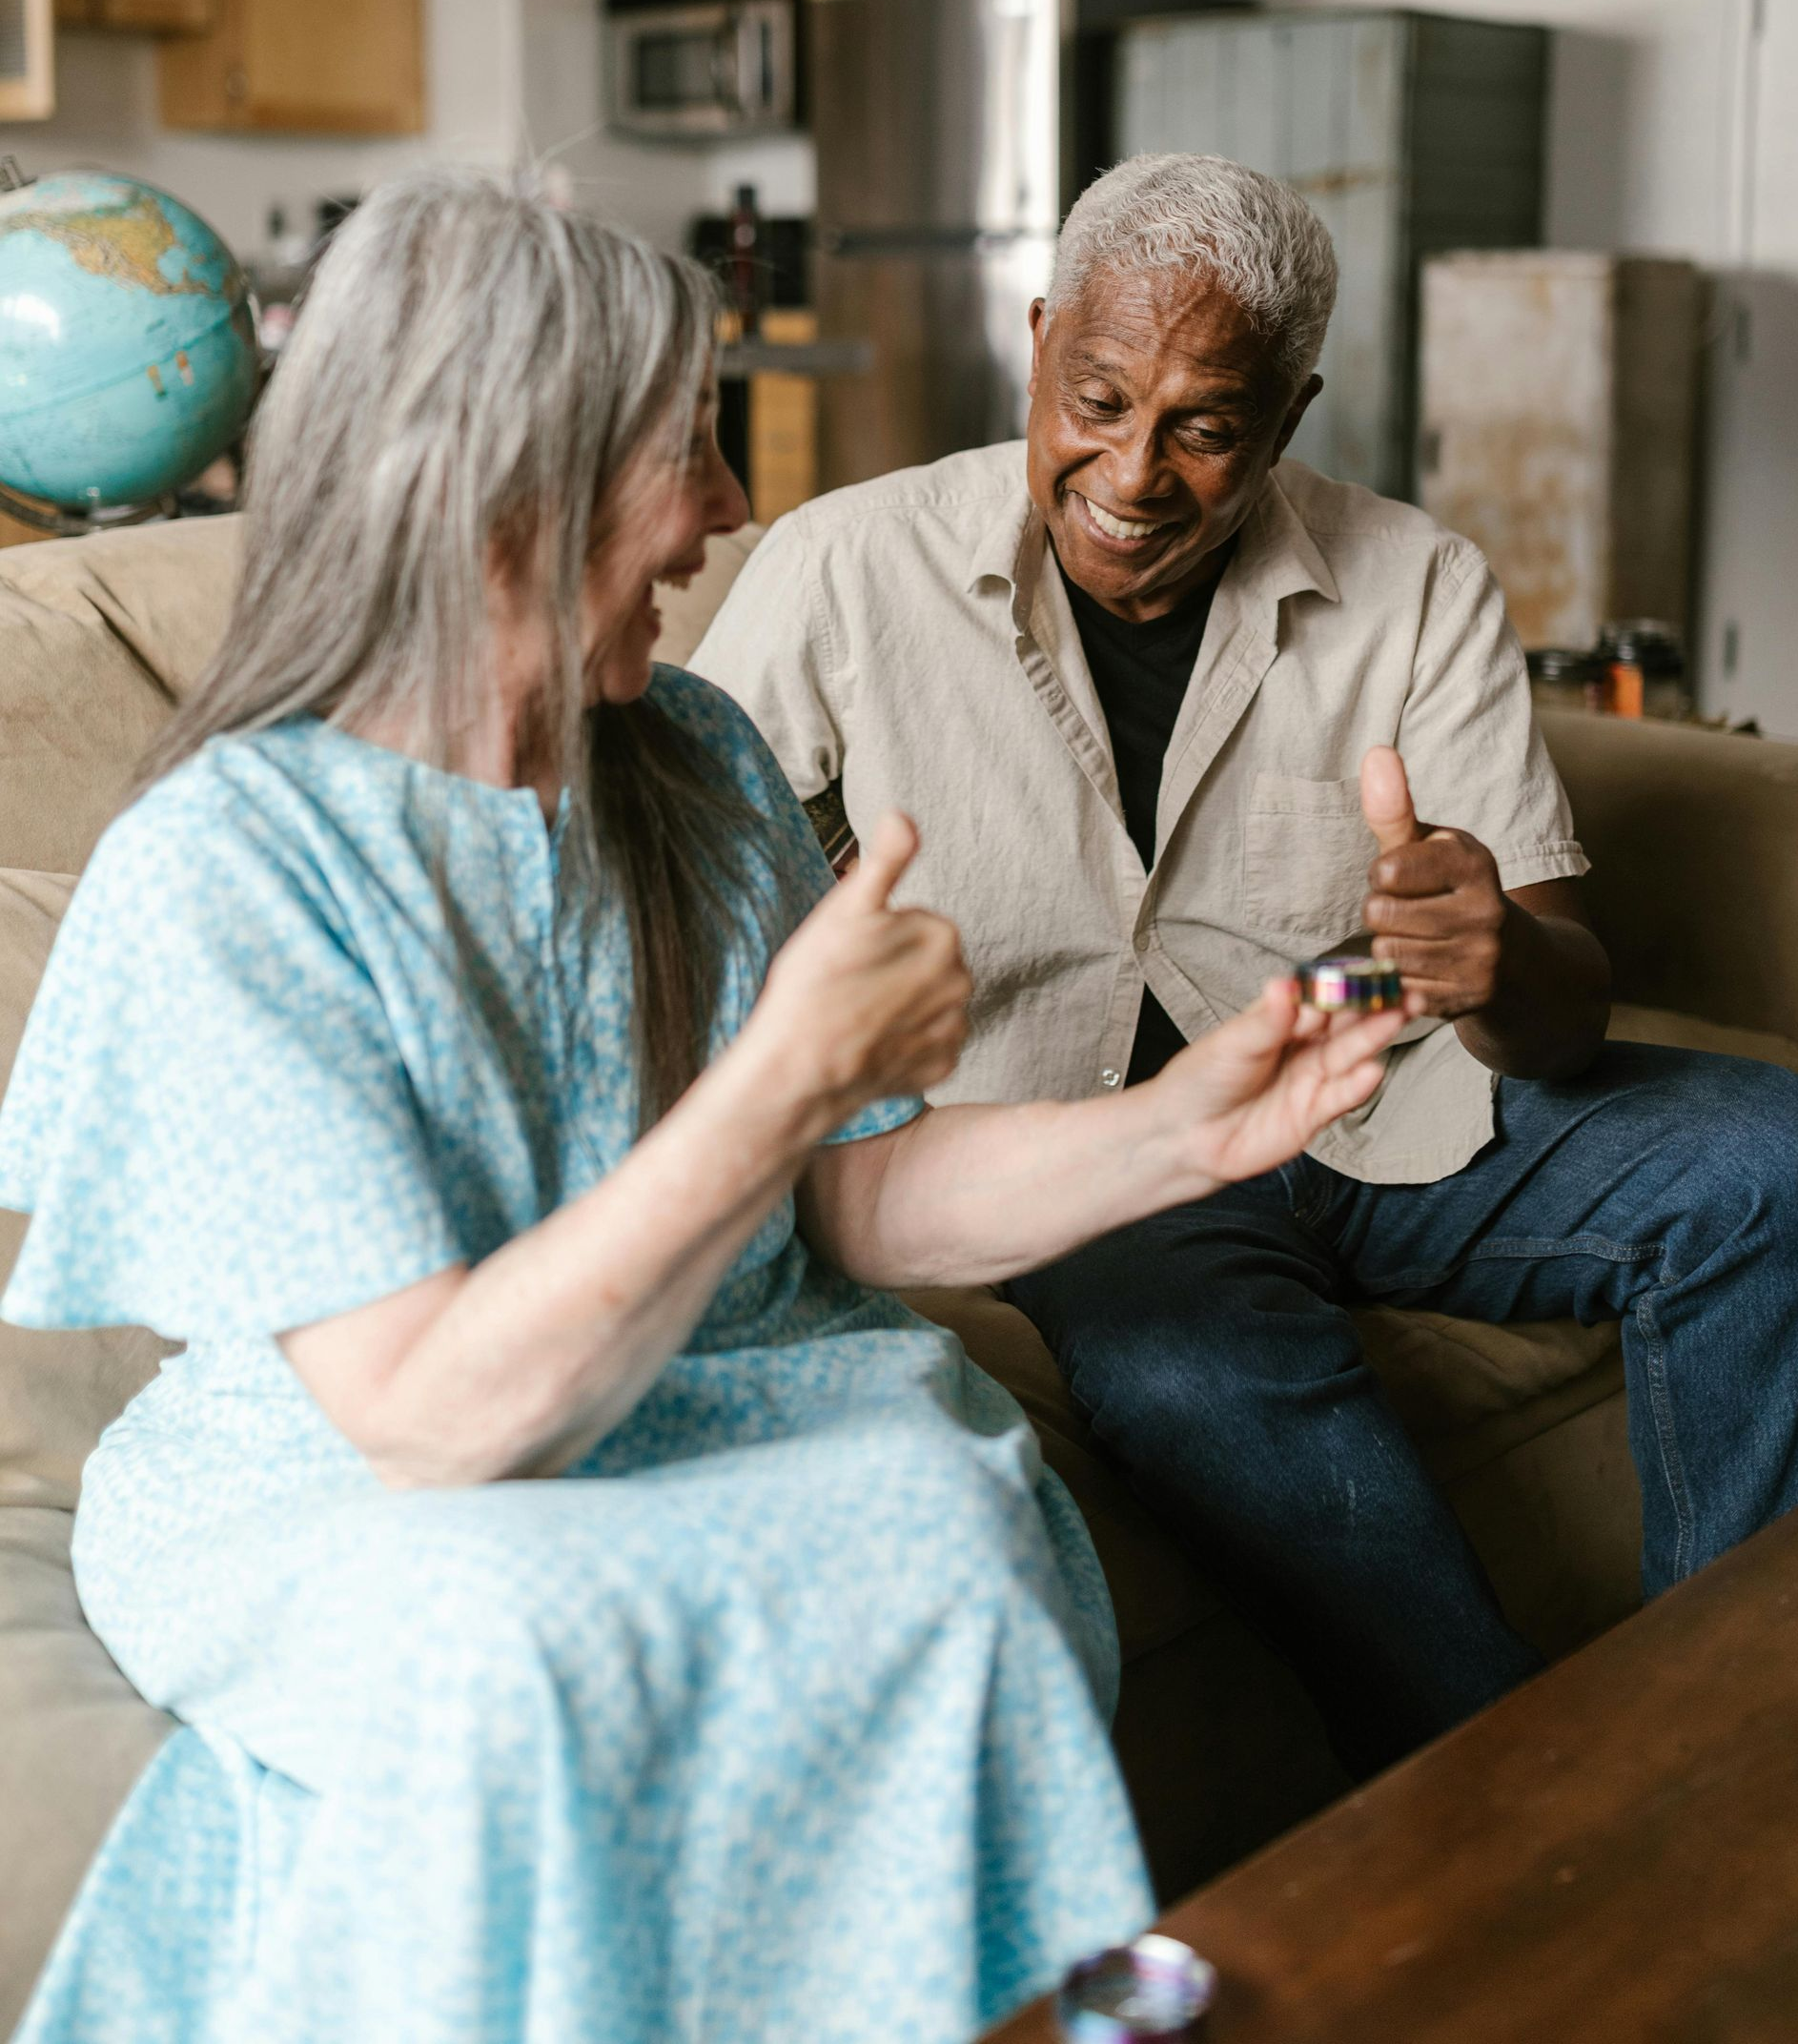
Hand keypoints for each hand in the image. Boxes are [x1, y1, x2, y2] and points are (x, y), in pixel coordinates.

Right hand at [747, 811, 970, 1127]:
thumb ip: (885, 861)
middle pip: (927, 962)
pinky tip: (871, 1044)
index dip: (877, 935)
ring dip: (901, 1006)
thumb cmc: (816, 984)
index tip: (850, 953)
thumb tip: (903, 817)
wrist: (800, 1068)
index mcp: (942, 934)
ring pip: (929, 1003)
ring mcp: (954, 1028)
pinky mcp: (943, 1066)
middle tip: (850, 984)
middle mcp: (961, 981)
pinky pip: (928, 1045)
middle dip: (895, 969)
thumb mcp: (845, 909)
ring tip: (857, 1015)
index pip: (914, 922)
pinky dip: (904, 1044)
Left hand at [1150, 979, 1415, 1190]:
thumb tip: (1286, 983)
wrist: (1185, 1137)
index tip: (1374, 968)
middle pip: (1346, 1024)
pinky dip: (1357, 1086)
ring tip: (1397, 1017)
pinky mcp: (1313, 1114)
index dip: (1348, 983)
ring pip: (1350, 1055)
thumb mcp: (1233, 1043)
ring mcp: (1310, 1080)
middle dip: (1376, 1007)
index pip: (1322, 996)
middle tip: (1404, 991)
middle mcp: (1302, 1047)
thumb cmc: (1201, 1079)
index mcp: (1282, 1019)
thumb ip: (1267, 1020)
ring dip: (1374, 1037)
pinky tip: (1371, 1070)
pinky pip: (1340, 1097)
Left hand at [1360, 746, 1509, 1018]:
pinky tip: (1430, 967)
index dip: (1384, 875)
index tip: (1405, 876)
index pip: (1387, 869)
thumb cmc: (1454, 889)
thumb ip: (1393, 807)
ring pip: (1387, 954)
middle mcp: (1486, 909)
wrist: (1519, 960)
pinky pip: (1400, 988)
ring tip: (1422, 937)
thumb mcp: (1430, 846)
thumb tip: (1376, 751)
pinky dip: (1404, 980)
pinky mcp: (1468, 999)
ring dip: (1391, 947)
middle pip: (1379, 915)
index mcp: (1475, 861)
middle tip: (1413, 911)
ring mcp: (1480, 958)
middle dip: (1384, 913)